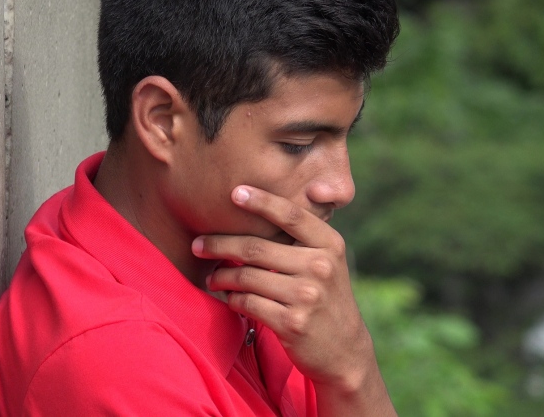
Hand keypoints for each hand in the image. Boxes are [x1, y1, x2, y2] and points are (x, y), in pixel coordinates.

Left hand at [192, 186, 394, 414]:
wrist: (345, 350)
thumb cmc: (325, 297)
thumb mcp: (327, 262)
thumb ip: (300, 240)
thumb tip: (250, 214)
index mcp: (329, 244)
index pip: (291, 215)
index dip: (261, 201)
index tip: (234, 192)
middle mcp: (320, 266)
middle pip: (256, 248)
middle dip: (219, 244)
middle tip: (197, 244)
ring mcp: (306, 296)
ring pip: (246, 277)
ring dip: (221, 276)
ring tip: (212, 276)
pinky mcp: (292, 323)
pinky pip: (247, 303)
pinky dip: (232, 299)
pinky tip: (229, 297)